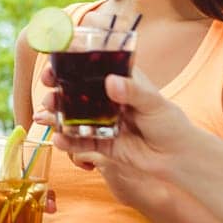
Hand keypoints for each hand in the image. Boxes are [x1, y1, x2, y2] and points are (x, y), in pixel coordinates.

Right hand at [35, 67, 199, 210]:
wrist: (177, 158)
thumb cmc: (170, 124)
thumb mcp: (154, 103)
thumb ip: (132, 92)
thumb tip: (111, 83)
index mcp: (119, 81)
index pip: (90, 67)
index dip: (70, 64)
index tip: (55, 66)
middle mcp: (106, 99)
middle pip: (74, 91)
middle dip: (56, 91)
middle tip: (47, 93)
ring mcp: (101, 121)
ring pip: (71, 116)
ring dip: (55, 115)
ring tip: (45, 117)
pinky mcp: (100, 144)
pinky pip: (79, 141)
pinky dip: (67, 140)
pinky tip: (58, 139)